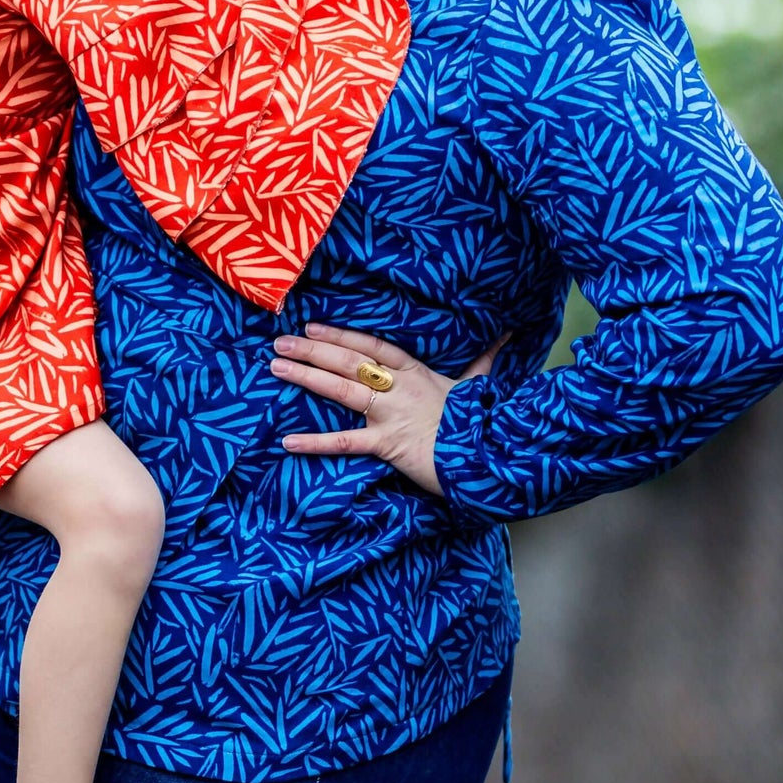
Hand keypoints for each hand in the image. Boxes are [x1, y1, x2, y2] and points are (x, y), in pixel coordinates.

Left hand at [271, 324, 499, 498]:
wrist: (489, 455)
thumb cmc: (481, 422)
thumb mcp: (478, 386)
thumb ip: (483, 361)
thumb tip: (506, 335)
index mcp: (417, 372)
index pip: (373, 346)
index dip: (341, 335)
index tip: (313, 327)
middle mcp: (400, 388)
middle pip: (350, 362)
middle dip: (312, 350)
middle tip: (280, 341)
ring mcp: (392, 415)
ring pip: (343, 390)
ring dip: (307, 377)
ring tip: (276, 366)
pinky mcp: (388, 445)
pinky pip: (346, 442)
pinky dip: (316, 443)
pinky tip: (287, 442)